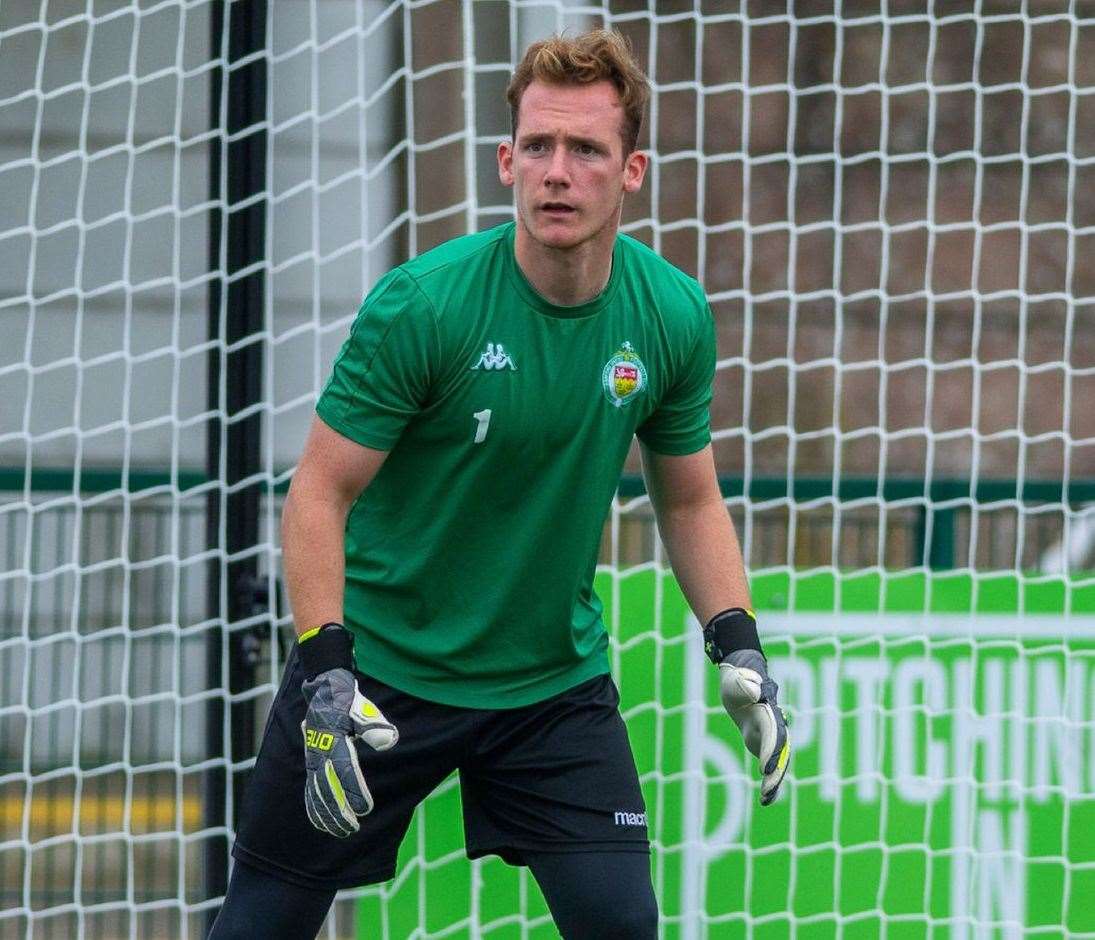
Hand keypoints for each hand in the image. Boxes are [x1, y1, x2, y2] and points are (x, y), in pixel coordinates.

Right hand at [301, 667, 397, 836]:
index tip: (365, 809)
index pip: (344, 770)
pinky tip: (322, 825)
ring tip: (342, 832)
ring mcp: (313, 760)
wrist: (325, 692)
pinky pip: (310, 791)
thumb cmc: (347, 702)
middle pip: (327, 788)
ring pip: (317, 794)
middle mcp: (319, 753)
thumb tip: (390, 741)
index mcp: (333, 740)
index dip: (354, 791)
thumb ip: (374, 725)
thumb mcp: (362, 709)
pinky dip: (315, 809)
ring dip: (328, 815)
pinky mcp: (311, 764)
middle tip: (353, 828)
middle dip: (339, 811)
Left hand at [719, 649, 789, 804]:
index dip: (772, 752)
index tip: (765, 769)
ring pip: (778, 762)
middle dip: (776, 772)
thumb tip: (756, 693)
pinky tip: (766, 801)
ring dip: (774, 781)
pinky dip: (770, 782)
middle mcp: (774, 727)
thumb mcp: (737, 680)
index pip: (774, 735)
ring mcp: (770, 737)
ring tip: (766, 799)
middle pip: (780, 753)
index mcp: (768, 712)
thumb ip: (745, 685)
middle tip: (766, 789)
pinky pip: (770, 766)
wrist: (741, 680)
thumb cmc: (738, 679)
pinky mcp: (764, 744)